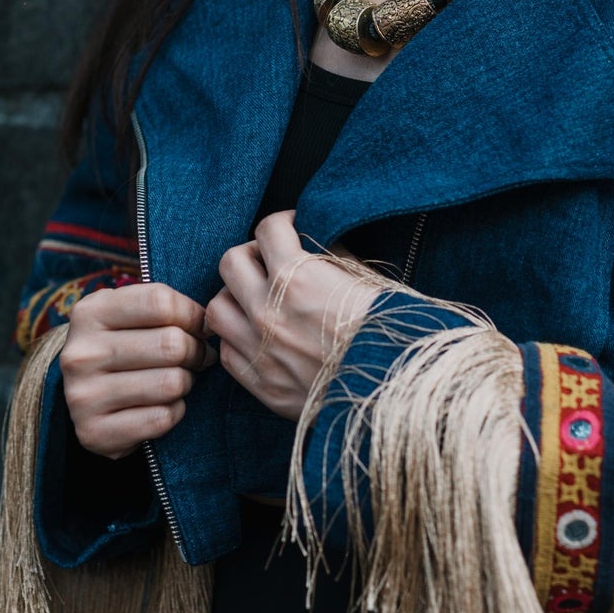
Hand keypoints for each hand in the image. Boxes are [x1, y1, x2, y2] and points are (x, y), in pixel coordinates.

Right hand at [59, 283, 215, 459]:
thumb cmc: (123, 347)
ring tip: (175, 380)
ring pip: (171, 383)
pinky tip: (160, 406)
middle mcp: (81, 353)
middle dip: (195, 352)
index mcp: (90, 313)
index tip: (197, 327)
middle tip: (194, 358)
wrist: (84, 400)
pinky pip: (162, 418)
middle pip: (171, 344)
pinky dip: (174, 412)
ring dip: (185, 383)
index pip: (161, 303)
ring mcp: (84, 396)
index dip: (192, 315)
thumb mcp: (132, 315)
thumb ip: (167, 307)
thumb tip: (209, 322)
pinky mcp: (94, 432)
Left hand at [206, 210, 382, 421]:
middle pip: (230, 262)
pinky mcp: (261, 383)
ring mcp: (260, 349)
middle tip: (269, 262)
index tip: (290, 229)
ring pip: (217, 307)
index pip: (268, 229)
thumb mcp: (368, 280)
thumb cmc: (390, 332)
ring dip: (235, 299)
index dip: (282, 222)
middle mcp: (268, 310)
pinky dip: (238, 340)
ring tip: (256, 302)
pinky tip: (259, 338)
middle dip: (251, 256)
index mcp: (297, 277)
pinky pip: (227, 352)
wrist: (396, 390)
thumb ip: (332, 257)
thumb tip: (313, 244)